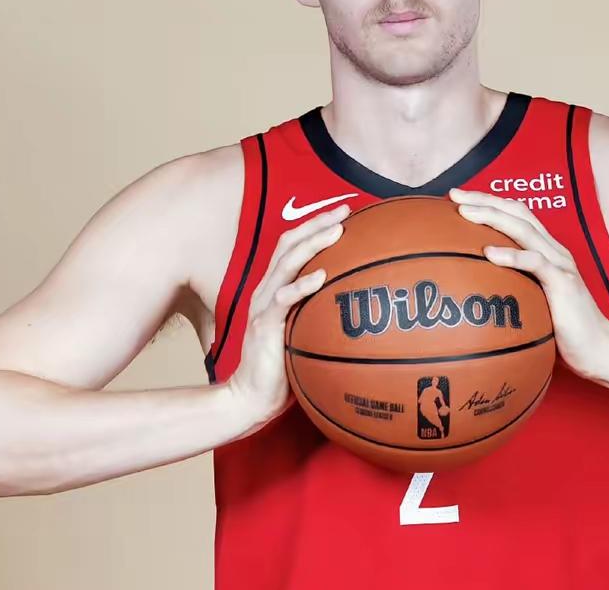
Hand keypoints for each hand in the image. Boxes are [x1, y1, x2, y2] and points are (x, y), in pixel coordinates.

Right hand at [227, 203, 349, 428]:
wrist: (250, 399)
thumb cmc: (282, 371)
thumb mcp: (303, 335)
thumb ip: (319, 316)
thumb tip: (358, 309)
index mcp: (274, 290)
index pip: (292, 247)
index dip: (314, 226)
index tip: (343, 213)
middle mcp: (267, 291)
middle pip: (289, 245)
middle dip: (316, 223)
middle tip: (345, 210)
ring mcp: (263, 307)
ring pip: (287, 264)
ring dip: (312, 244)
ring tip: (336, 230)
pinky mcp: (264, 326)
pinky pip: (283, 300)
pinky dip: (302, 286)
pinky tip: (320, 277)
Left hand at [449, 188, 608, 384]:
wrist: (600, 349)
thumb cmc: (565, 329)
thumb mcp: (535, 301)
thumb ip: (516, 286)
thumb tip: (477, 287)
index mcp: (549, 251)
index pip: (519, 215)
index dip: (491, 202)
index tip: (459, 198)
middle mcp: (556, 251)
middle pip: (519, 213)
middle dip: (485, 199)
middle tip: (454, 194)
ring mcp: (561, 265)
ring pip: (525, 230)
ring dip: (493, 217)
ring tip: (465, 212)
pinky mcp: (564, 284)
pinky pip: (536, 263)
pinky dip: (512, 255)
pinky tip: (489, 252)